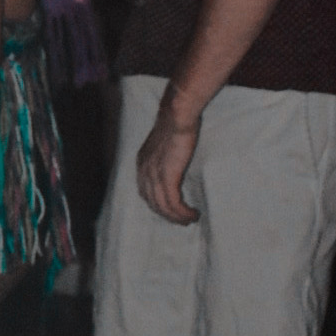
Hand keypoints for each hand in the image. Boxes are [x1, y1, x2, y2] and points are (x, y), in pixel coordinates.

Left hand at [135, 94, 200, 225]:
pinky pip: (174, 203)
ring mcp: (154, 175)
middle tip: (183, 220)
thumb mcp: (164, 141)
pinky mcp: (167, 177)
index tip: (171, 210)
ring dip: (177, 217)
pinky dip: (183, 213)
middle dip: (168, 215)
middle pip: (153, 202)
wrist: (177, 115)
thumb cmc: (175, 122)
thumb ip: (165, 154)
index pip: (145, 191)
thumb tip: (174, 160)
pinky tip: (193, 214)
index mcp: (142, 162)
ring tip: (190, 219)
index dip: (157, 204)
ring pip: (163, 207)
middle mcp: (144, 171)